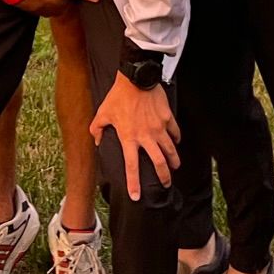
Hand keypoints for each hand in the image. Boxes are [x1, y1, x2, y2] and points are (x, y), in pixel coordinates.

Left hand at [90, 77, 179, 199]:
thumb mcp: (103, 112)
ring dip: (174, 161)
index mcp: (129, 138)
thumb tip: (97, 140)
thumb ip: (97, 129)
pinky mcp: (168, 118)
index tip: (137, 196)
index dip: (134, 183)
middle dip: (164, 177)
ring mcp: (159, 128)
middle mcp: (146, 136)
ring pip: (171, 150)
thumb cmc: (118, 95)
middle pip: (159, 163)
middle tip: (166, 184)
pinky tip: (176, 142)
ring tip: (175, 167)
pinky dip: (176, 139)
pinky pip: (175, 133)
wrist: (136, 77)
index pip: (132, 166)